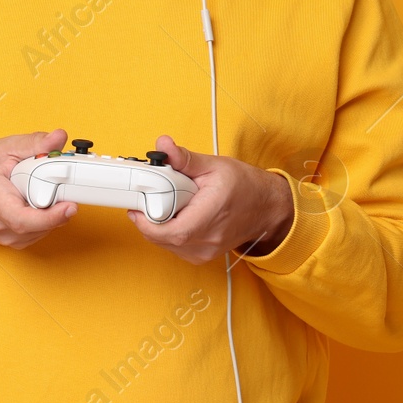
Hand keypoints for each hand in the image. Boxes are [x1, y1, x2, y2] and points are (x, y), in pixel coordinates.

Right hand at [0, 128, 77, 248]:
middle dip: (58, 208)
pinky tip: (42, 203)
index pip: (23, 219)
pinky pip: (38, 234)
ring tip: (48, 192)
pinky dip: (46, 220)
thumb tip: (58, 138)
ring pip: (41, 232)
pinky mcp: (13, 239)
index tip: (70, 205)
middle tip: (64, 188)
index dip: (51, 216)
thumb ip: (34, 143)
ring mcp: (4, 235)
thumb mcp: (6, 147)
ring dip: (53, 214)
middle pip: (38, 225)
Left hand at [126, 134, 293, 264]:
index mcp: (210, 216)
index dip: (146, 222)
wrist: (266, 208)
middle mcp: (207, 240)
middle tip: (149, 199)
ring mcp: (204, 252)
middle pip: (162, 238)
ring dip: (158, 226)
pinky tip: (177, 217)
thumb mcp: (215, 166)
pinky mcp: (201, 257)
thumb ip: (185, 158)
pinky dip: (168, 233)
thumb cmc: (245, 186)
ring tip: (168, 206)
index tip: (136, 207)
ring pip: (165, 244)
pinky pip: (174, 247)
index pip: (171, 231)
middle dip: (149, 219)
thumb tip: (163, 145)